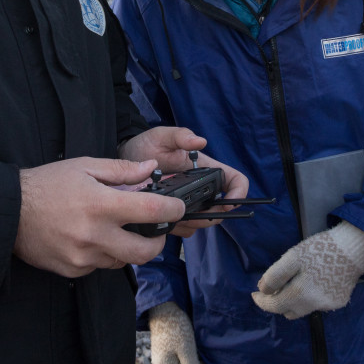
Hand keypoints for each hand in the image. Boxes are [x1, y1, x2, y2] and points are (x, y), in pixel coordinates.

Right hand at [13, 157, 186, 277]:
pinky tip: (92, 238)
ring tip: (117, 230)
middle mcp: (95, 235)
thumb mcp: (84, 167)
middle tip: (155, 230)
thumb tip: (151, 169)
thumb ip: (121, 171)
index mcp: (100, 205)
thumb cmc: (46, 184)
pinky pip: (100, 266)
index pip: (151, 212)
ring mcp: (84, 257)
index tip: (177, 207)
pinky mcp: (73, 270)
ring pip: (123, 260)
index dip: (172, 210)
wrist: (9, 212)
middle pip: (145, 251)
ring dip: (128, 247)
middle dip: (158, 242)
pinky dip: (104, 254)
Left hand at [119, 127, 250, 237]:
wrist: (125, 158)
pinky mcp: (174, 214)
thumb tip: (201, 141)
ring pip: (203, 221)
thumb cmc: (147, 144)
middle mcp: (201, 187)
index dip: (238, 193)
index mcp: (205, 168)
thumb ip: (180, 136)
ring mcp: (188, 202)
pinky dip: (179, 227)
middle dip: (212, 215)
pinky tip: (164, 220)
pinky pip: (185, 227)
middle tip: (192, 215)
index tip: (229, 203)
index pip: (235, 180)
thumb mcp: (162, 135)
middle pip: (221, 208)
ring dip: (195, 223)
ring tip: (174, 216)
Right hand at [148, 302, 205, 363]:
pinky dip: (185, 356)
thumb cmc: (176, 327)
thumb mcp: (188, 350)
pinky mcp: (163, 350)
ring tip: (193, 348)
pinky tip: (187, 345)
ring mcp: (161, 358)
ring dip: (190, 363)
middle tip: (199, 356)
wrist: (164, 306)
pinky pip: (177, 361)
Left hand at [251, 221, 363, 318]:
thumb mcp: (293, 256)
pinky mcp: (339, 302)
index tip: (255, 294)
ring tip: (291, 285)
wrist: (353, 247)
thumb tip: (263, 290)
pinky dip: (310, 298)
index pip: (275, 306)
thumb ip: (275, 275)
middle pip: (288, 311)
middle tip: (273, 288)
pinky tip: (312, 283)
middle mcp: (315, 305)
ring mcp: (329, 305)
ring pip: (303, 310)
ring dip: (293, 302)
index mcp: (301, 294)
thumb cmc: (320, 249)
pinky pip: (317, 305)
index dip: (262, 302)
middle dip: (277, 302)